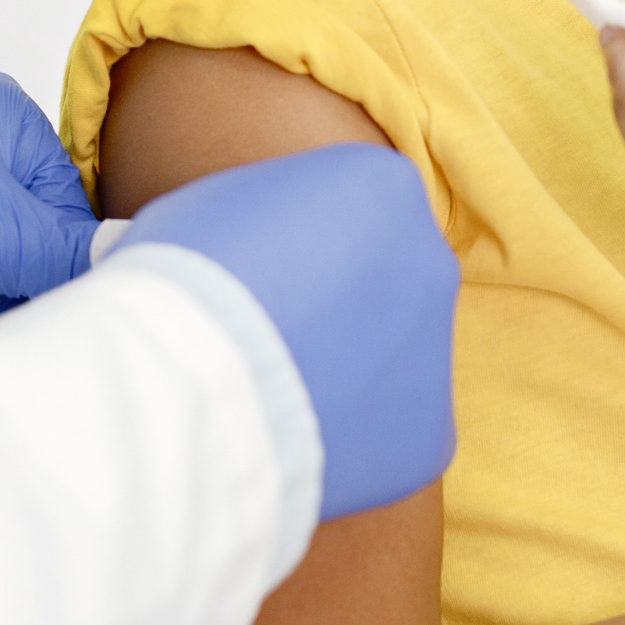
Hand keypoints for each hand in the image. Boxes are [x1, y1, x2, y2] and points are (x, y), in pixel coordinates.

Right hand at [116, 144, 458, 520]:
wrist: (189, 379)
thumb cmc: (187, 272)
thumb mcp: (225, 199)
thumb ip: (277, 215)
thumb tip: (275, 248)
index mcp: (385, 186)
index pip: (357, 205)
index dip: (302, 241)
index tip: (260, 269)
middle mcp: (430, 259)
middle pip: (386, 279)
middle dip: (337, 305)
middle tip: (270, 333)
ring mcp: (437, 350)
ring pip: (392, 359)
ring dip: (344, 372)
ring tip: (270, 392)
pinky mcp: (429, 435)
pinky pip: (389, 431)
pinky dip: (348, 439)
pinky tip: (290, 437)